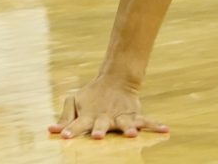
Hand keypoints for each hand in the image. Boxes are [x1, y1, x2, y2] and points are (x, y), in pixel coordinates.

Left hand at [50, 77, 167, 139]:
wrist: (115, 80)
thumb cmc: (91, 96)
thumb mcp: (74, 102)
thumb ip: (65, 118)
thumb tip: (51, 130)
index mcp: (88, 115)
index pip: (78, 123)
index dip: (71, 129)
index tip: (64, 136)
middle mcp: (105, 117)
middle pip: (102, 124)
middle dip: (99, 130)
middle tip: (97, 136)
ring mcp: (120, 116)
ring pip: (124, 123)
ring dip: (128, 128)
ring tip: (132, 134)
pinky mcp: (134, 114)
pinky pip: (146, 121)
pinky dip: (156, 125)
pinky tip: (166, 129)